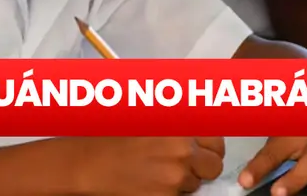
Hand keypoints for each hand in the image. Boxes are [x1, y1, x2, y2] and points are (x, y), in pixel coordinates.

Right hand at [80, 137, 224, 194]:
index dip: (209, 149)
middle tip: (182, 166)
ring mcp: (176, 177)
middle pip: (214, 167)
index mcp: (181, 126)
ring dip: (183, 182)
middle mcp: (183, 150)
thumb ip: (180, 127)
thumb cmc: (114, 139)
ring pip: (196, 185)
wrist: (89, 165)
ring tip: (157, 172)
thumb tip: (200, 139)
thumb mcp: (151, 119)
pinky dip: (169, 194)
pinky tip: (150, 184)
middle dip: (201, 168)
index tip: (200, 152)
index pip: (217, 143)